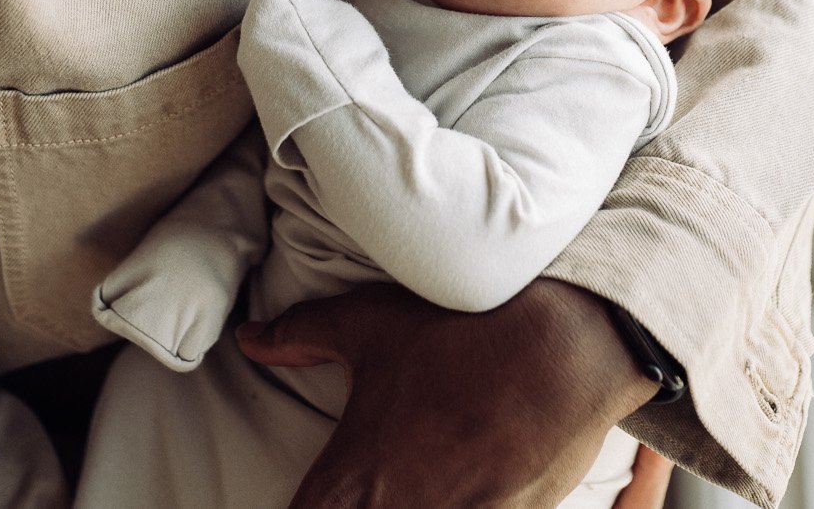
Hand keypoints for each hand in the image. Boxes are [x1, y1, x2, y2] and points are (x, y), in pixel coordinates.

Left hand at [236, 279, 662, 508]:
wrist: (564, 350)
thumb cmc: (463, 334)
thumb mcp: (372, 323)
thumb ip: (302, 334)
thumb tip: (249, 338)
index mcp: (349, 484)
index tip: (318, 495)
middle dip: (354, 506)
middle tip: (374, 480)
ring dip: (408, 501)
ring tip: (420, 476)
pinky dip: (458, 504)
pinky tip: (462, 485)